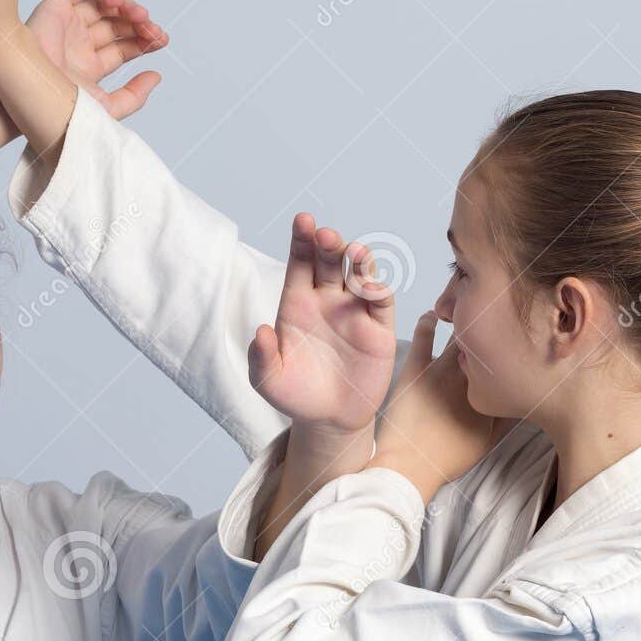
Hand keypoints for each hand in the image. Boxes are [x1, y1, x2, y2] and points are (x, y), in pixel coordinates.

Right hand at [26, 0, 167, 120]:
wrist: (34, 99)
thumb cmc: (61, 110)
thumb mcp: (108, 109)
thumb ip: (134, 96)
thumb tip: (156, 76)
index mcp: (90, 67)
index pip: (124, 46)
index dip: (145, 39)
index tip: (161, 39)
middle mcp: (79, 44)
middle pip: (118, 25)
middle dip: (139, 23)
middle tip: (152, 28)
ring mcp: (67, 26)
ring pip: (103, 6)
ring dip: (125, 5)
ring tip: (138, 15)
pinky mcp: (55, 8)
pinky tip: (115, 0)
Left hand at [248, 214, 396, 436]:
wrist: (329, 419)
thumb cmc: (295, 395)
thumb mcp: (268, 380)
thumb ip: (261, 357)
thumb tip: (259, 331)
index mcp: (297, 303)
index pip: (300, 262)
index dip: (301, 240)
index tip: (303, 220)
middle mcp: (327, 300)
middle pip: (330, 261)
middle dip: (328, 244)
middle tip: (325, 234)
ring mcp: (354, 311)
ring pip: (358, 275)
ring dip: (358, 260)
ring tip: (354, 251)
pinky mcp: (378, 329)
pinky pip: (381, 302)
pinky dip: (378, 289)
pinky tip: (370, 285)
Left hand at [370, 311, 504, 501]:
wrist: (409, 466)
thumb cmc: (447, 459)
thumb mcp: (488, 442)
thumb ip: (508, 417)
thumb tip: (523, 396)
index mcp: (492, 393)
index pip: (509, 364)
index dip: (514, 350)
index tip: (517, 340)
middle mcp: (471, 377)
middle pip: (489, 343)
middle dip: (495, 330)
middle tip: (495, 319)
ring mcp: (443, 370)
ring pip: (461, 334)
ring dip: (466, 321)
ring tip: (468, 313)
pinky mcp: (416, 368)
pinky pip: (424, 333)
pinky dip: (429, 320)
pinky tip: (434, 315)